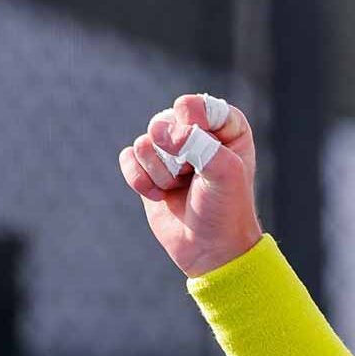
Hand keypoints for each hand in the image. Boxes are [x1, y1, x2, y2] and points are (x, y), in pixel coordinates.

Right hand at [118, 94, 263, 277]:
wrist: (210, 249)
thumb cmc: (226, 209)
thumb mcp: (225, 174)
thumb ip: (199, 144)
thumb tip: (159, 132)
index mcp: (226, 127)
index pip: (198, 106)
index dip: (192, 124)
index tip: (204, 149)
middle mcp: (197, 132)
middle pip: (165, 122)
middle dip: (176, 157)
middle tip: (195, 178)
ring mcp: (170, 149)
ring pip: (145, 142)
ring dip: (161, 173)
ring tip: (181, 189)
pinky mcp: (148, 167)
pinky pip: (128, 157)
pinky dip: (140, 180)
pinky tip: (160, 196)